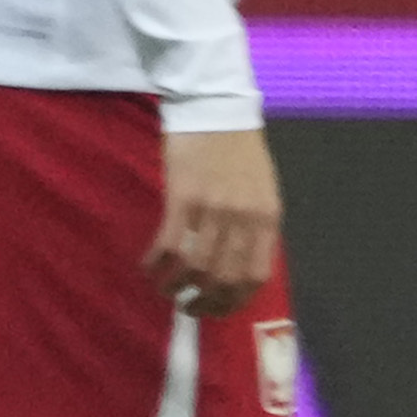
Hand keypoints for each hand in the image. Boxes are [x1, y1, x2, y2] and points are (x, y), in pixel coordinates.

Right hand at [150, 126, 280, 315]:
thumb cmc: (239, 150)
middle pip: (223, 279)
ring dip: (176, 288)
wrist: (216, 108)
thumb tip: (240, 265)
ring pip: (194, 268)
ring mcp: (213, 209)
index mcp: (267, 219)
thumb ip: (255, 227)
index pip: (255, 277)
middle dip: (204, 303)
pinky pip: (168, 245)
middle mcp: (243, 219)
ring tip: (167, 290)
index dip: (234, 302)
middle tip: (189, 307)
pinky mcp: (182, 197)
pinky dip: (156, 264)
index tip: (218, 309)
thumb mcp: (262, 191)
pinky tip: (149, 268)